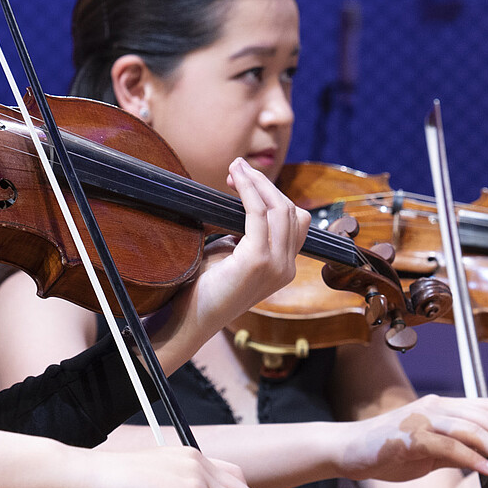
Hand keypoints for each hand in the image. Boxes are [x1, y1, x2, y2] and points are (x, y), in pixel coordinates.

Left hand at [177, 158, 309, 336]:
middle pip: (291, 210)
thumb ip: (243, 233)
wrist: (191, 319)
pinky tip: (236, 180)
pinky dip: (249, 192)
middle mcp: (287, 268)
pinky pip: (260, 215)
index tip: (244, 180)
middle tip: (237, 168)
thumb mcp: (230, 254)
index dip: (274, 195)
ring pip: (280, 209)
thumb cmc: (205, 288)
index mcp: (284, 267)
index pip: (296, 221)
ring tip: (236, 168)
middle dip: (264, 184)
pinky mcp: (258, 262)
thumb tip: (240, 203)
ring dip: (257, 183)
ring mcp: (276, 266)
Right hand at [340, 394, 487, 483]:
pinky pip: (452, 446)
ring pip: (472, 430)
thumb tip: (486, 463)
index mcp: (440, 406)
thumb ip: (455, 453)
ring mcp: (423, 419)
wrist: (348, 451)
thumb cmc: (386, 451)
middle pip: (485, 418)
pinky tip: (486, 472)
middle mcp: (435, 407)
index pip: (487, 407)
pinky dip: (474, 460)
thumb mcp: (428, 451)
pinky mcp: (412, 438)